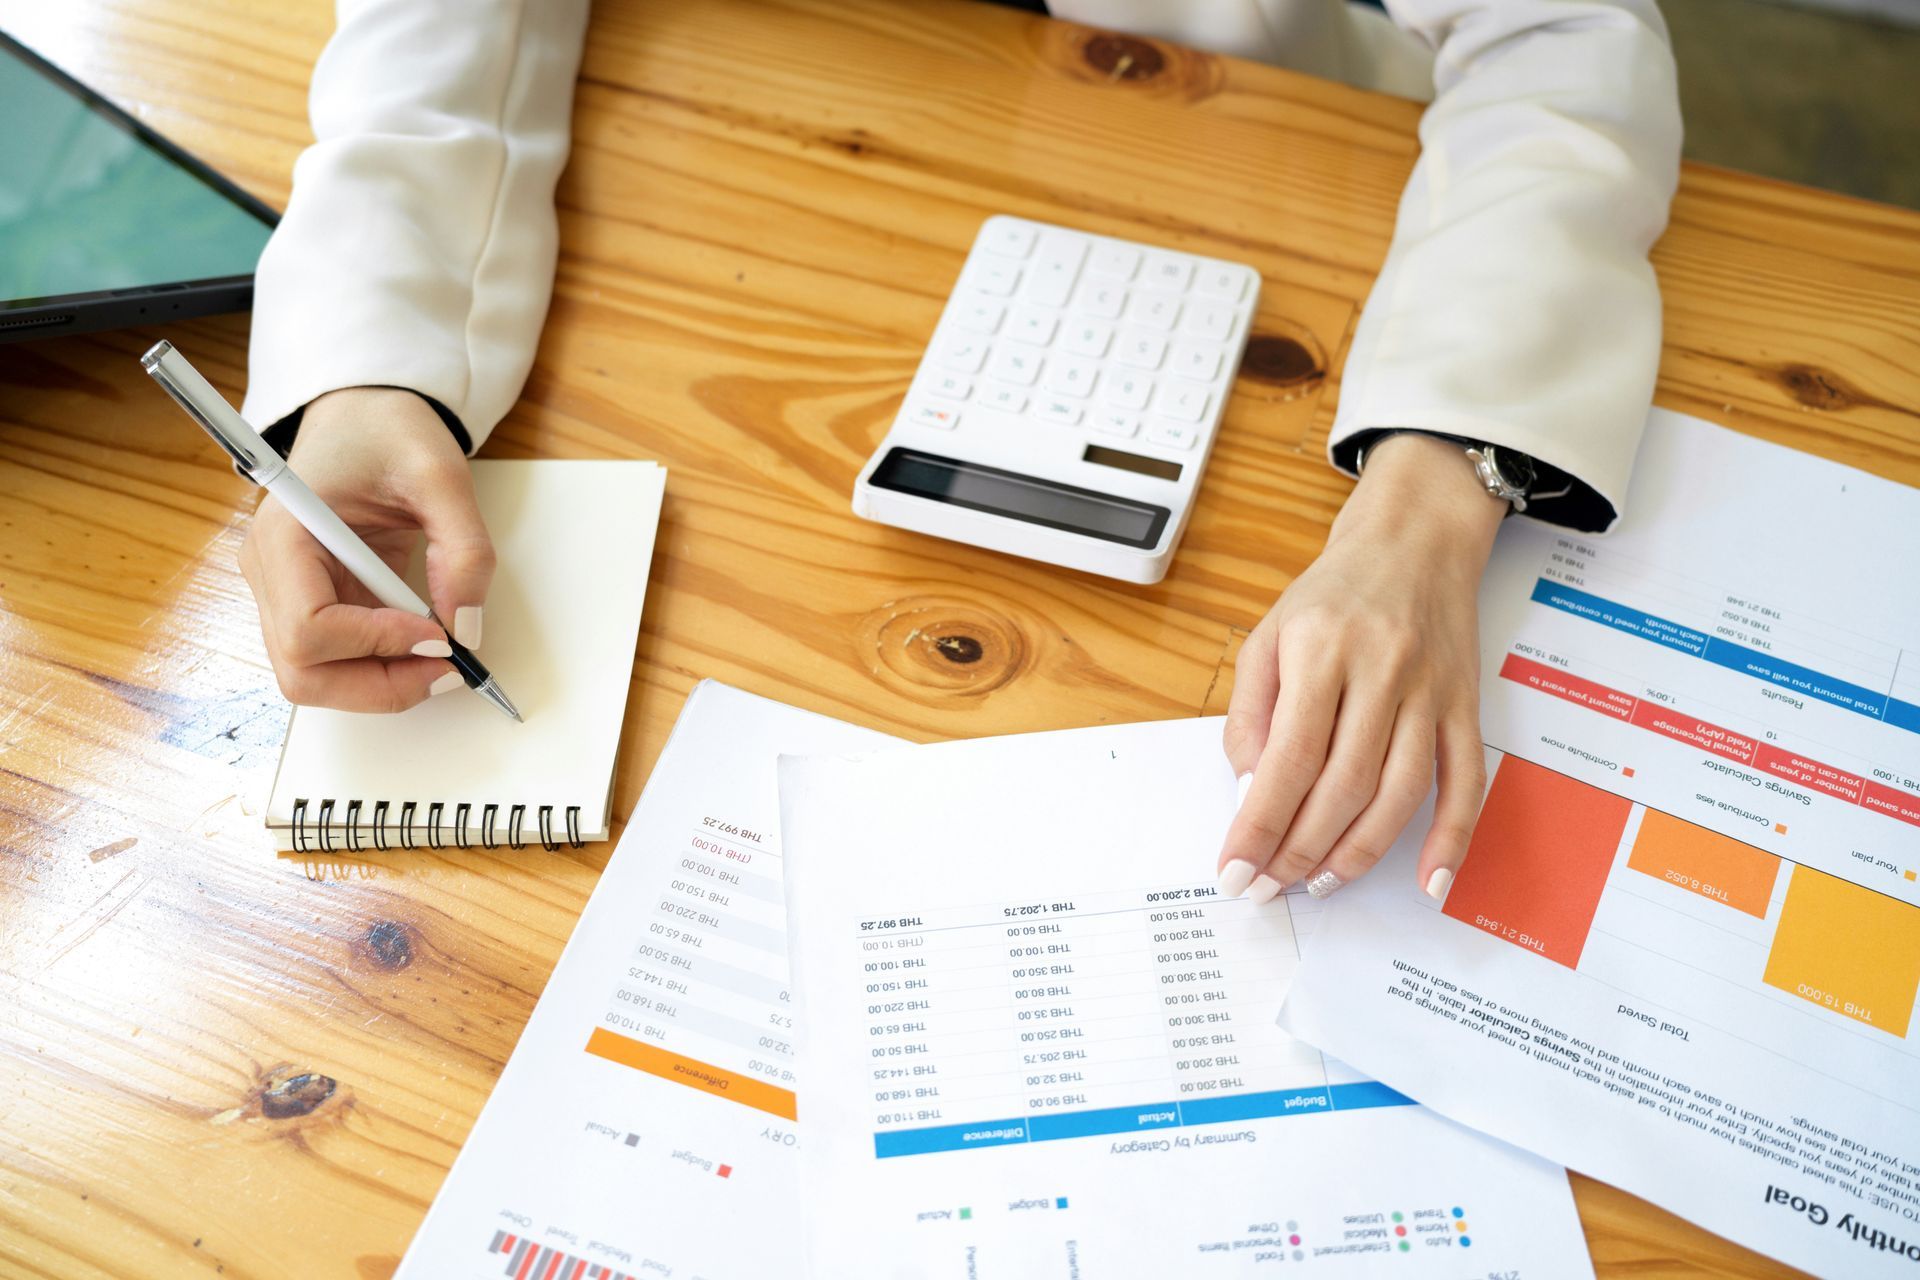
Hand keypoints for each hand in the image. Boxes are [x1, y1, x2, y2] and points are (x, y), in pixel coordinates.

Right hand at [239, 386, 494, 711]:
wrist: (365, 414)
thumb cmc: (386, 430)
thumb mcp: (441, 475)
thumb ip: (463, 550)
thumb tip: (467, 628)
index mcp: (284, 534)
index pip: (308, 628)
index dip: (375, 644)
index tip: (437, 634)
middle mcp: (270, 572)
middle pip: (301, 671)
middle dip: (378, 684)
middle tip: (445, 668)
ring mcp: (286, 594)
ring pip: (315, 679)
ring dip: (380, 685)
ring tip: (440, 659)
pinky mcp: (312, 604)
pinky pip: (337, 661)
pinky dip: (381, 668)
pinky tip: (423, 644)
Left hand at [1215, 433, 1505, 903]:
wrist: (1414, 538)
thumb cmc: (1333, 592)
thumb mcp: (1268, 635)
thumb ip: (1251, 713)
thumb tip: (1249, 790)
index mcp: (1321, 649)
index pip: (1288, 758)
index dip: (1260, 824)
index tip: (1236, 869)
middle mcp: (1381, 669)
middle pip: (1342, 785)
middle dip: (1299, 849)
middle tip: (1269, 888)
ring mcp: (1431, 690)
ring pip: (1399, 792)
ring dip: (1358, 852)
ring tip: (1320, 883)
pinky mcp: (1466, 705)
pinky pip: (1466, 781)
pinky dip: (1451, 837)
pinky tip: (1430, 881)